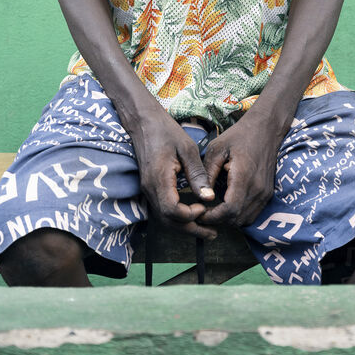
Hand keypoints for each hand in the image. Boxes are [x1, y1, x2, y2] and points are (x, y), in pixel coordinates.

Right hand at [130, 113, 217, 239]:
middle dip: (190, 229)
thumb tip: (209, 198)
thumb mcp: (187, 148)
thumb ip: (197, 174)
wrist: (143, 121)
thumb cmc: (166, 131)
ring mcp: (147, 189)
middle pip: (168, 220)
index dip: (190, 214)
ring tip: (205, 229)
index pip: (172, 210)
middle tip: (212, 233)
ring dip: (184, 226)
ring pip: (164, 218)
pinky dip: (177, 217)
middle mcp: (150, 188)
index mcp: (159, 178)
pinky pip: (162, 209)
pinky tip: (191, 215)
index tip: (205, 207)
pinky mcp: (149, 187)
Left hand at [197, 115, 280, 227]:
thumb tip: (201, 195)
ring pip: (245, 220)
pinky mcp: (268, 194)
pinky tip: (228, 204)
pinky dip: (239, 215)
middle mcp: (258, 189)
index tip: (200, 212)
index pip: (229, 210)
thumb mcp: (217, 148)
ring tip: (214, 209)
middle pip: (236, 219)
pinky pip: (252, 214)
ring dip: (228, 219)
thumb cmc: (240, 135)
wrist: (266, 129)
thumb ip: (208, 173)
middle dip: (218, 219)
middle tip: (203, 211)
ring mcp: (265, 193)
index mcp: (244, 176)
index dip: (213, 216)